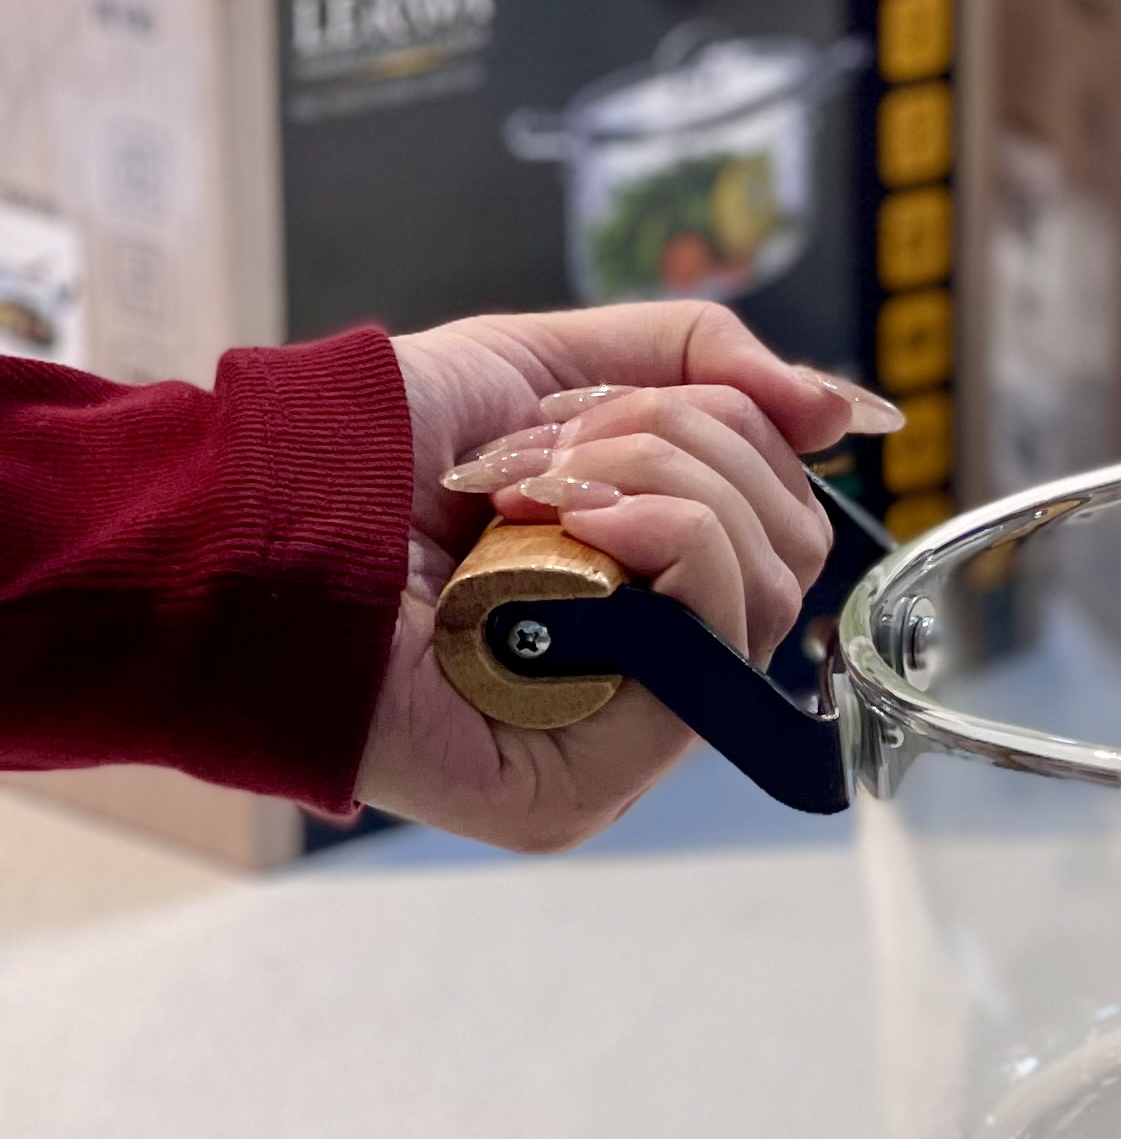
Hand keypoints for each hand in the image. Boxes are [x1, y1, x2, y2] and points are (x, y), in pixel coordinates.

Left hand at [354, 305, 898, 850]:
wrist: (256, 517)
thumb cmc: (365, 455)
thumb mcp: (546, 363)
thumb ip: (697, 362)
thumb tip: (845, 413)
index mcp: (640, 591)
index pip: (773, 519)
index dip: (727, 435)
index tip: (603, 408)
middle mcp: (648, 674)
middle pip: (788, 548)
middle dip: (689, 446)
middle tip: (557, 448)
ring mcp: (628, 737)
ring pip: (766, 585)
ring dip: (663, 483)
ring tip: (538, 484)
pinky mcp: (598, 776)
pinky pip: (717, 640)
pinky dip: (668, 542)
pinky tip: (573, 522)